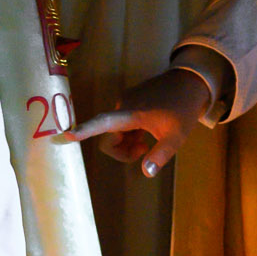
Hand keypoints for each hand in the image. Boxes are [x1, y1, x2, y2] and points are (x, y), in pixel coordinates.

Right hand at [60, 66, 210, 177]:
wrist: (191, 82)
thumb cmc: (184, 109)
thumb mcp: (177, 136)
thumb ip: (160, 155)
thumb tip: (146, 173)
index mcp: (132, 113)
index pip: (103, 124)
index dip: (84, 131)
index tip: (65, 135)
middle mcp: (123, 105)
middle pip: (109, 136)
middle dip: (122, 150)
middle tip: (144, 151)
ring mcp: (125, 102)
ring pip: (115, 131)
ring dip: (127, 142)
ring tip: (148, 142)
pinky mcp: (129, 101)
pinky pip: (121, 123)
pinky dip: (130, 133)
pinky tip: (146, 132)